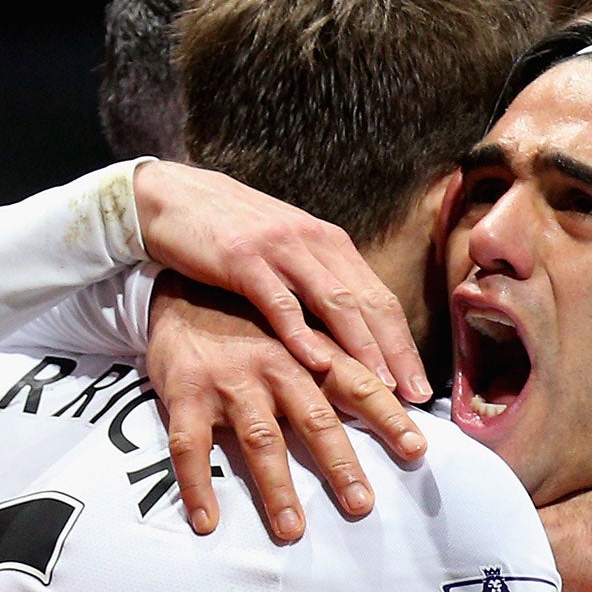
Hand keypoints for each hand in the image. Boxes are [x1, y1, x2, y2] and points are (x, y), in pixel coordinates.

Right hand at [131, 160, 432, 402]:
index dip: (402, 343)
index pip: (379, 298)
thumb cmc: (230, 232)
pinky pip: (280, 302)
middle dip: (395, 352)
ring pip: (335, 303)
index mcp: (329, 243)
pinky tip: (317, 362)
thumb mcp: (285, 250)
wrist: (174, 196)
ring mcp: (281, 249)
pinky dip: (301, 333)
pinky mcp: (244, 259)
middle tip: (414, 394)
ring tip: (380, 386)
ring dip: (361, 347)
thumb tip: (346, 329)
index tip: (417, 384)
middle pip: (368, 303)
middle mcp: (314, 242)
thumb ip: (315, 281)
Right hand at [148, 276, 426, 539]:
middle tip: (362, 504)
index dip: (388, 416)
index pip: (357, 385)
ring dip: (277, 487)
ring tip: (292, 530)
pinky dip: (197, 484)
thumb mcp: (297, 332)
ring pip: (259, 438)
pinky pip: (190, 446)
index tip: (417, 449)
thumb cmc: (248, 322)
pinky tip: (207, 521)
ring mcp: (229, 381)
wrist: (177, 290)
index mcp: (308, 350)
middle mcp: (274, 364)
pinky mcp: (184, 394)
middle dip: (340, 464)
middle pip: (314, 418)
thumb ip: (334, 363)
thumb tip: (393, 393)